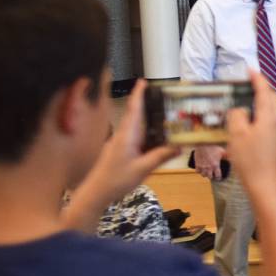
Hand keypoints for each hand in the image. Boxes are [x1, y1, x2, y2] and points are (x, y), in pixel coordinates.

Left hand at [76, 80, 177, 208]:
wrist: (96, 193)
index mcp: (127, 135)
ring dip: (149, 121)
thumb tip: (180, 145)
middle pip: (136, 115)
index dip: (138, 94)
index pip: (133, 109)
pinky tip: (157, 140)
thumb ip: (161, 156)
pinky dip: (147, 135)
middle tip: (165, 99)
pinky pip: (136, 138)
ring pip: (137, 128)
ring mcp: (121, 144)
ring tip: (167, 119)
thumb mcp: (143, 168)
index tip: (143, 81)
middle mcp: (123, 136)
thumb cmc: (116, 179)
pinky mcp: (120, 152)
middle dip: (148, 105)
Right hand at [192, 144, 225, 180]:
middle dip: (212, 176)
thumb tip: (235, 157)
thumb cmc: (213, 146)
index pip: (218, 176)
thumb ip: (227, 156)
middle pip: (210, 177)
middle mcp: (208, 167)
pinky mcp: (197, 164)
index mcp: (215, 165)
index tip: (219, 177)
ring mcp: (202, 166)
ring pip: (203, 175)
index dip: (219, 178)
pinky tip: (201, 170)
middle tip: (213, 175)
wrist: (203, 143)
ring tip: (207, 172)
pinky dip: (199, 171)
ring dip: (205, 174)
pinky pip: (197, 171)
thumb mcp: (222, 151)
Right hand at [225, 72, 275, 191]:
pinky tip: (251, 124)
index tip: (250, 69)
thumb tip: (239, 108)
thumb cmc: (251, 161)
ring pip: (273, 111)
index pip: (264, 90)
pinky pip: (272, 123)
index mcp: (269, 116)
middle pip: (272, 99)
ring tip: (247, 103)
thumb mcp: (236, 134)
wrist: (266, 186)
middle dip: (262, 89)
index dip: (257, 78)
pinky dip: (262, 116)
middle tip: (248, 85)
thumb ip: (237, 115)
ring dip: (262, 103)